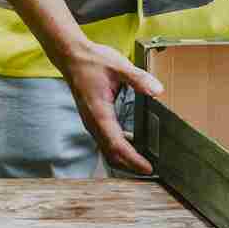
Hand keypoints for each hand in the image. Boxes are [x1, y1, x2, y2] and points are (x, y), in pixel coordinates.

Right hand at [53, 40, 164, 174]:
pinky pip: (105, 141)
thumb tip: (157, 91)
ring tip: (144, 162)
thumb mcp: (119, 66)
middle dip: (130, 166)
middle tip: (151, 171)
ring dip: (124, 159)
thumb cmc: (92, 61)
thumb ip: (138, 78)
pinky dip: (119, 149)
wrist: (71, 56)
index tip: (148, 167)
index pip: (117, 144)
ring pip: (107, 150)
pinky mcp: (92, 120)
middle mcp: (93, 122)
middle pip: (111, 154)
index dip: (133, 159)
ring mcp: (91, 122)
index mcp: (99, 113)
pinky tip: (132, 145)